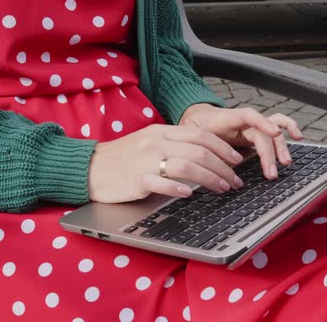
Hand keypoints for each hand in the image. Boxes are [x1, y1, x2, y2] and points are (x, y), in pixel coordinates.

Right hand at [88, 124, 244, 202]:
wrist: (90, 167)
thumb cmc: (120, 158)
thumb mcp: (147, 142)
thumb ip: (173, 144)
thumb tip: (204, 154)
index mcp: (161, 132)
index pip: (201, 135)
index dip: (223, 147)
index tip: (236, 160)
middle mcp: (156, 143)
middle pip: (200, 152)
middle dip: (224, 167)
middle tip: (235, 181)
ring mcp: (146, 160)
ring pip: (188, 166)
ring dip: (211, 178)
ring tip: (222, 189)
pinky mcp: (136, 179)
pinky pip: (162, 182)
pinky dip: (179, 188)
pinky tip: (190, 194)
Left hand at [180, 104, 303, 179]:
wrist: (196, 118)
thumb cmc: (194, 128)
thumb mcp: (194, 138)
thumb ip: (206, 150)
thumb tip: (217, 171)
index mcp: (227, 118)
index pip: (249, 115)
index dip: (263, 122)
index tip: (274, 133)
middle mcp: (243, 121)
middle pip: (262, 133)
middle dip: (269, 153)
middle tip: (270, 173)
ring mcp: (252, 125)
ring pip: (273, 131)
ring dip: (281, 147)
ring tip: (284, 163)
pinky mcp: (256, 131)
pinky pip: (276, 127)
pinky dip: (289, 128)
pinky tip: (298, 137)